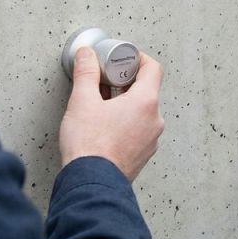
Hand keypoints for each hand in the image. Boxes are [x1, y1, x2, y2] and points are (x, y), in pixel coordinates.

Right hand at [59, 47, 165, 181]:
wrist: (91, 184)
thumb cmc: (89, 145)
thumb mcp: (82, 101)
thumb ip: (86, 73)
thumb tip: (86, 55)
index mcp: (146, 102)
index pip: (153, 68)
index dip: (138, 59)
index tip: (123, 58)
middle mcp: (154, 120)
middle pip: (147, 90)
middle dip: (126, 82)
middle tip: (107, 80)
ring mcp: (150, 140)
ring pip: (142, 112)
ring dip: (125, 103)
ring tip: (102, 104)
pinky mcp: (142, 154)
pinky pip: (138, 130)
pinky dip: (126, 122)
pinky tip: (105, 126)